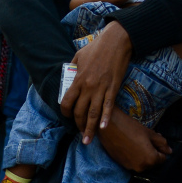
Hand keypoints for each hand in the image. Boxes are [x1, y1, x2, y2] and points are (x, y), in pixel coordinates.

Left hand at [62, 20, 130, 143]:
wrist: (116, 42)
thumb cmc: (97, 47)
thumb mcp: (79, 55)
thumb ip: (73, 69)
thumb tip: (70, 77)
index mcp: (78, 79)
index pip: (67, 102)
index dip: (65, 112)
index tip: (68, 116)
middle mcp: (88, 86)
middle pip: (79, 111)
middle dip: (77, 124)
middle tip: (79, 132)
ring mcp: (101, 89)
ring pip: (93, 114)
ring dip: (89, 129)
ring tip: (88, 140)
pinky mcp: (113, 88)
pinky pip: (108, 107)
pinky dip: (106, 119)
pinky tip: (104, 129)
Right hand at [98, 108, 170, 171]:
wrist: (109, 127)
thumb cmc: (131, 128)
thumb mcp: (150, 133)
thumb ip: (162, 143)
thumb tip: (169, 151)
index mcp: (150, 159)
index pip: (162, 159)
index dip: (161, 149)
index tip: (156, 140)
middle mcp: (141, 167)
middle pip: (152, 162)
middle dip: (152, 152)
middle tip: (147, 139)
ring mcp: (130, 167)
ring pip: (142, 162)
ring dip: (143, 155)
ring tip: (138, 141)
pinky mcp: (122, 164)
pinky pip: (133, 162)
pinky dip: (134, 156)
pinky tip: (130, 145)